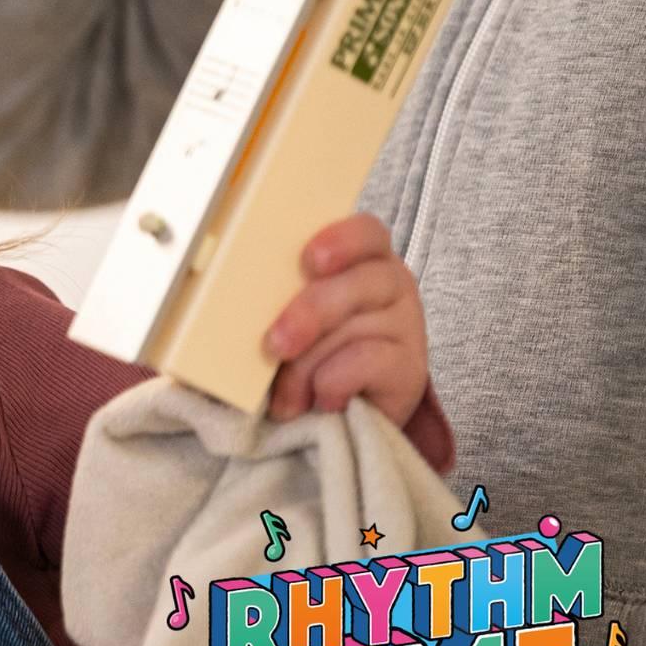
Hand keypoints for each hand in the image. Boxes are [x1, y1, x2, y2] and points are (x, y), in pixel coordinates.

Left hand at [265, 212, 428, 427]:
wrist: (336, 413)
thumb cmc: (304, 351)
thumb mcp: (285, 314)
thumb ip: (273, 295)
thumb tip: (235, 300)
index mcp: (359, 259)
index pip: (365, 232)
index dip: (342, 240)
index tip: (311, 259)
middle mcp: (390, 284)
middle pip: (359, 282)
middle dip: (310, 314)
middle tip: (275, 345)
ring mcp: (406, 325)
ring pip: (355, 328)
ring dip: (308, 365)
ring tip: (287, 394)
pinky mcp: (410, 368)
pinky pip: (368, 363)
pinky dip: (334, 383)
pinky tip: (322, 398)